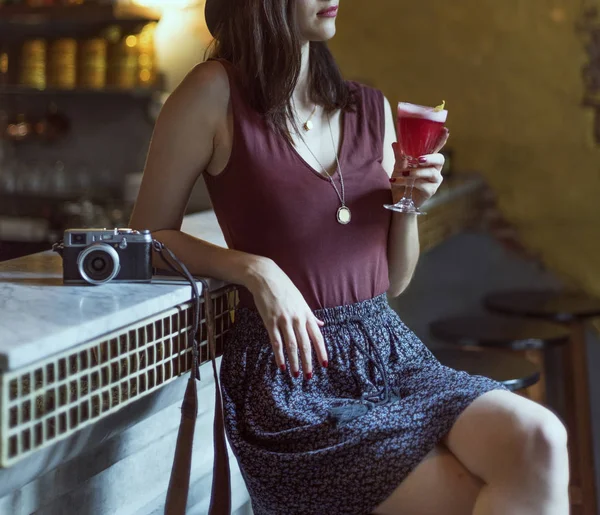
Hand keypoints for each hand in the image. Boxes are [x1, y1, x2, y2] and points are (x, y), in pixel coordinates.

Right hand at [245, 258, 327, 379]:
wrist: (266, 277)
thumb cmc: (284, 288)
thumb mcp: (301, 300)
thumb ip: (310, 315)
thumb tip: (321, 323)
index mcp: (306, 314)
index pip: (317, 336)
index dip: (321, 351)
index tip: (325, 365)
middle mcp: (297, 318)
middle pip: (305, 344)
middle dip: (308, 361)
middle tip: (309, 376)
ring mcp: (283, 320)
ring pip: (291, 345)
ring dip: (294, 361)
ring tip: (296, 374)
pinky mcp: (270, 321)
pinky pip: (276, 342)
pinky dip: (279, 355)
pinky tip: (281, 365)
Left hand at [390, 128, 449, 206]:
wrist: (399, 200)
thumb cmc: (402, 181)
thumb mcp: (398, 167)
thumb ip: (399, 156)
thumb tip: (396, 143)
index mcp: (429, 160)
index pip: (437, 148)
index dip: (442, 140)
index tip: (445, 130)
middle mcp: (434, 169)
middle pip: (440, 159)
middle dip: (430, 158)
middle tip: (419, 159)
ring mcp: (434, 180)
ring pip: (430, 173)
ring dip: (415, 172)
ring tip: (403, 173)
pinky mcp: (431, 191)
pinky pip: (422, 185)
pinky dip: (409, 182)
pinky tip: (398, 182)